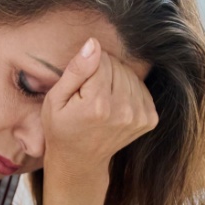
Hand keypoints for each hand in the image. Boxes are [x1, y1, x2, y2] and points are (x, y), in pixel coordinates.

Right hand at [41, 38, 157, 182]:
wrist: (80, 160)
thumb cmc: (62, 128)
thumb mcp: (55, 99)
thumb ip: (76, 70)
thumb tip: (94, 44)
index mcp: (98, 105)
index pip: (102, 60)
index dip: (89, 65)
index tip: (81, 83)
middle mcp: (123, 111)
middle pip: (118, 66)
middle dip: (103, 71)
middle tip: (90, 91)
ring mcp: (139, 116)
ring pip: (130, 74)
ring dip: (116, 79)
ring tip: (101, 97)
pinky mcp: (149, 119)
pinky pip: (141, 87)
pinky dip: (128, 89)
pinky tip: (115, 103)